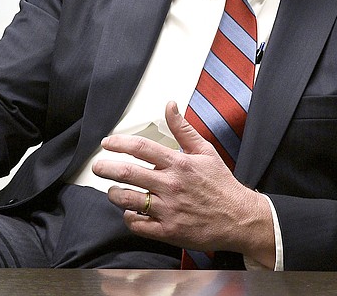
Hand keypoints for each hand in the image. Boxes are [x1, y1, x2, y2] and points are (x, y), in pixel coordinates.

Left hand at [92, 101, 274, 266]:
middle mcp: (171, 185)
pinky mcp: (168, 231)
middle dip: (105, 168)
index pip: (141, 148)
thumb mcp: (205, 151)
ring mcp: (168, 210)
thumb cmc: (221, 184)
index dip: (119, 144)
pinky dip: (129, 217)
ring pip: (128, 200)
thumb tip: (170, 105)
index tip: (107, 143)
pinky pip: (138, 224)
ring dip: (114, 194)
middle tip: (97, 166)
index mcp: (179, 164)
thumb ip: (183, 129)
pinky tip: (131, 211)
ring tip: (112, 190)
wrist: (239, 218)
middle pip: (127, 173)